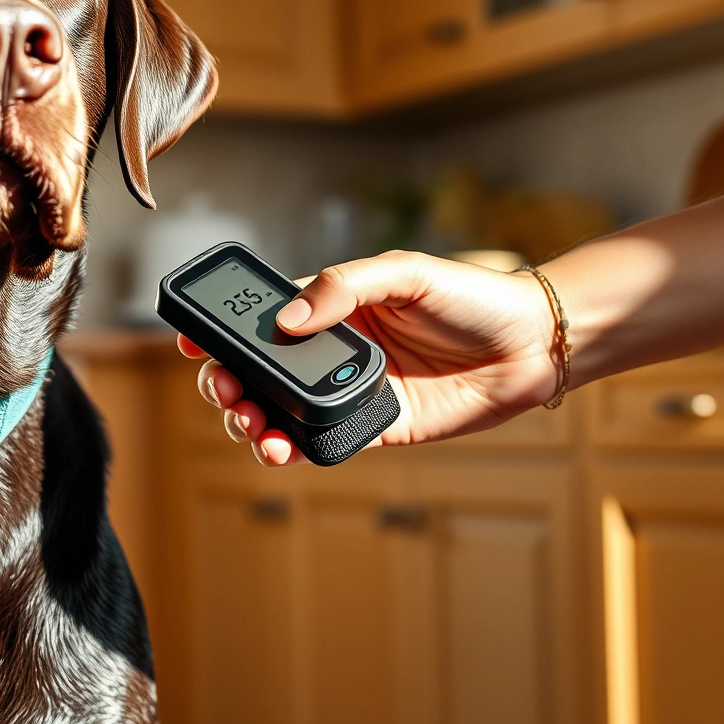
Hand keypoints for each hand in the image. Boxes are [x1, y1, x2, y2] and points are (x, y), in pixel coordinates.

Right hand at [180, 251, 561, 464]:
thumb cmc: (472, 296)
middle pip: (260, 372)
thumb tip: (288, 320)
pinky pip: (324, 442)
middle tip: (224, 389)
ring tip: (251, 425)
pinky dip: (294, 450)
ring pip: (282, 412)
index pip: (263, 319)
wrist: (533, 343)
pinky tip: (280, 449)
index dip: (222, 331)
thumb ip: (345, 288)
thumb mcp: (405, 272)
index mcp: (333, 308)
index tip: (190, 339)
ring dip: (253, 421)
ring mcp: (352, 392)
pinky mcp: (378, 428)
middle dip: (227, 383)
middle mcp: (334, 352)